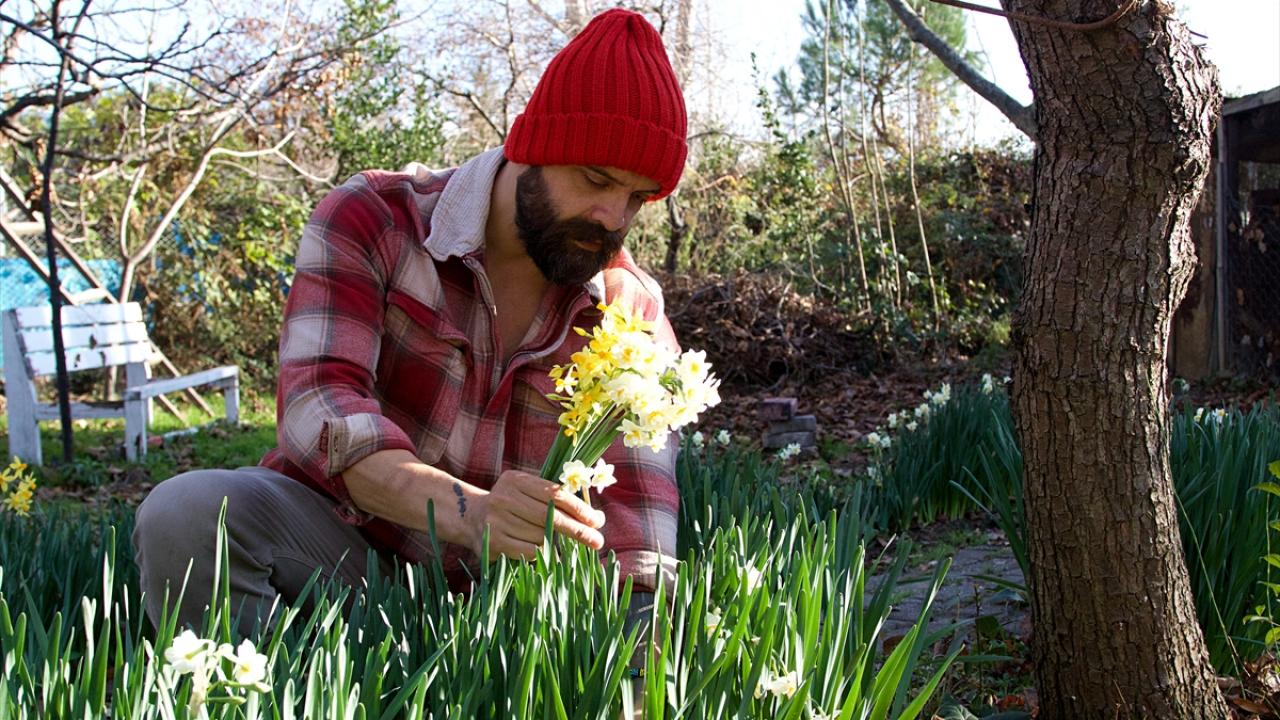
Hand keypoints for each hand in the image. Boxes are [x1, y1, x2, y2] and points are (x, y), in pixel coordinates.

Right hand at [466, 469, 606, 559]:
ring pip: (541, 536)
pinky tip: (549, 555)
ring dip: (557, 544)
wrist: (467, 517)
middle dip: (578, 530)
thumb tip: (593, 518)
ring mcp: (496, 520)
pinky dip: (544, 555)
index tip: (597, 520)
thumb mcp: (526, 492)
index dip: (580, 509)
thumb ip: (553, 498)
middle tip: (597, 540)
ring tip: (561, 546)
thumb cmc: (509, 505)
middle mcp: (504, 498)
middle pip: (551, 516)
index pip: (555, 494)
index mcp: (516, 480)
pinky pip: (530, 551)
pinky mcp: (494, 542)